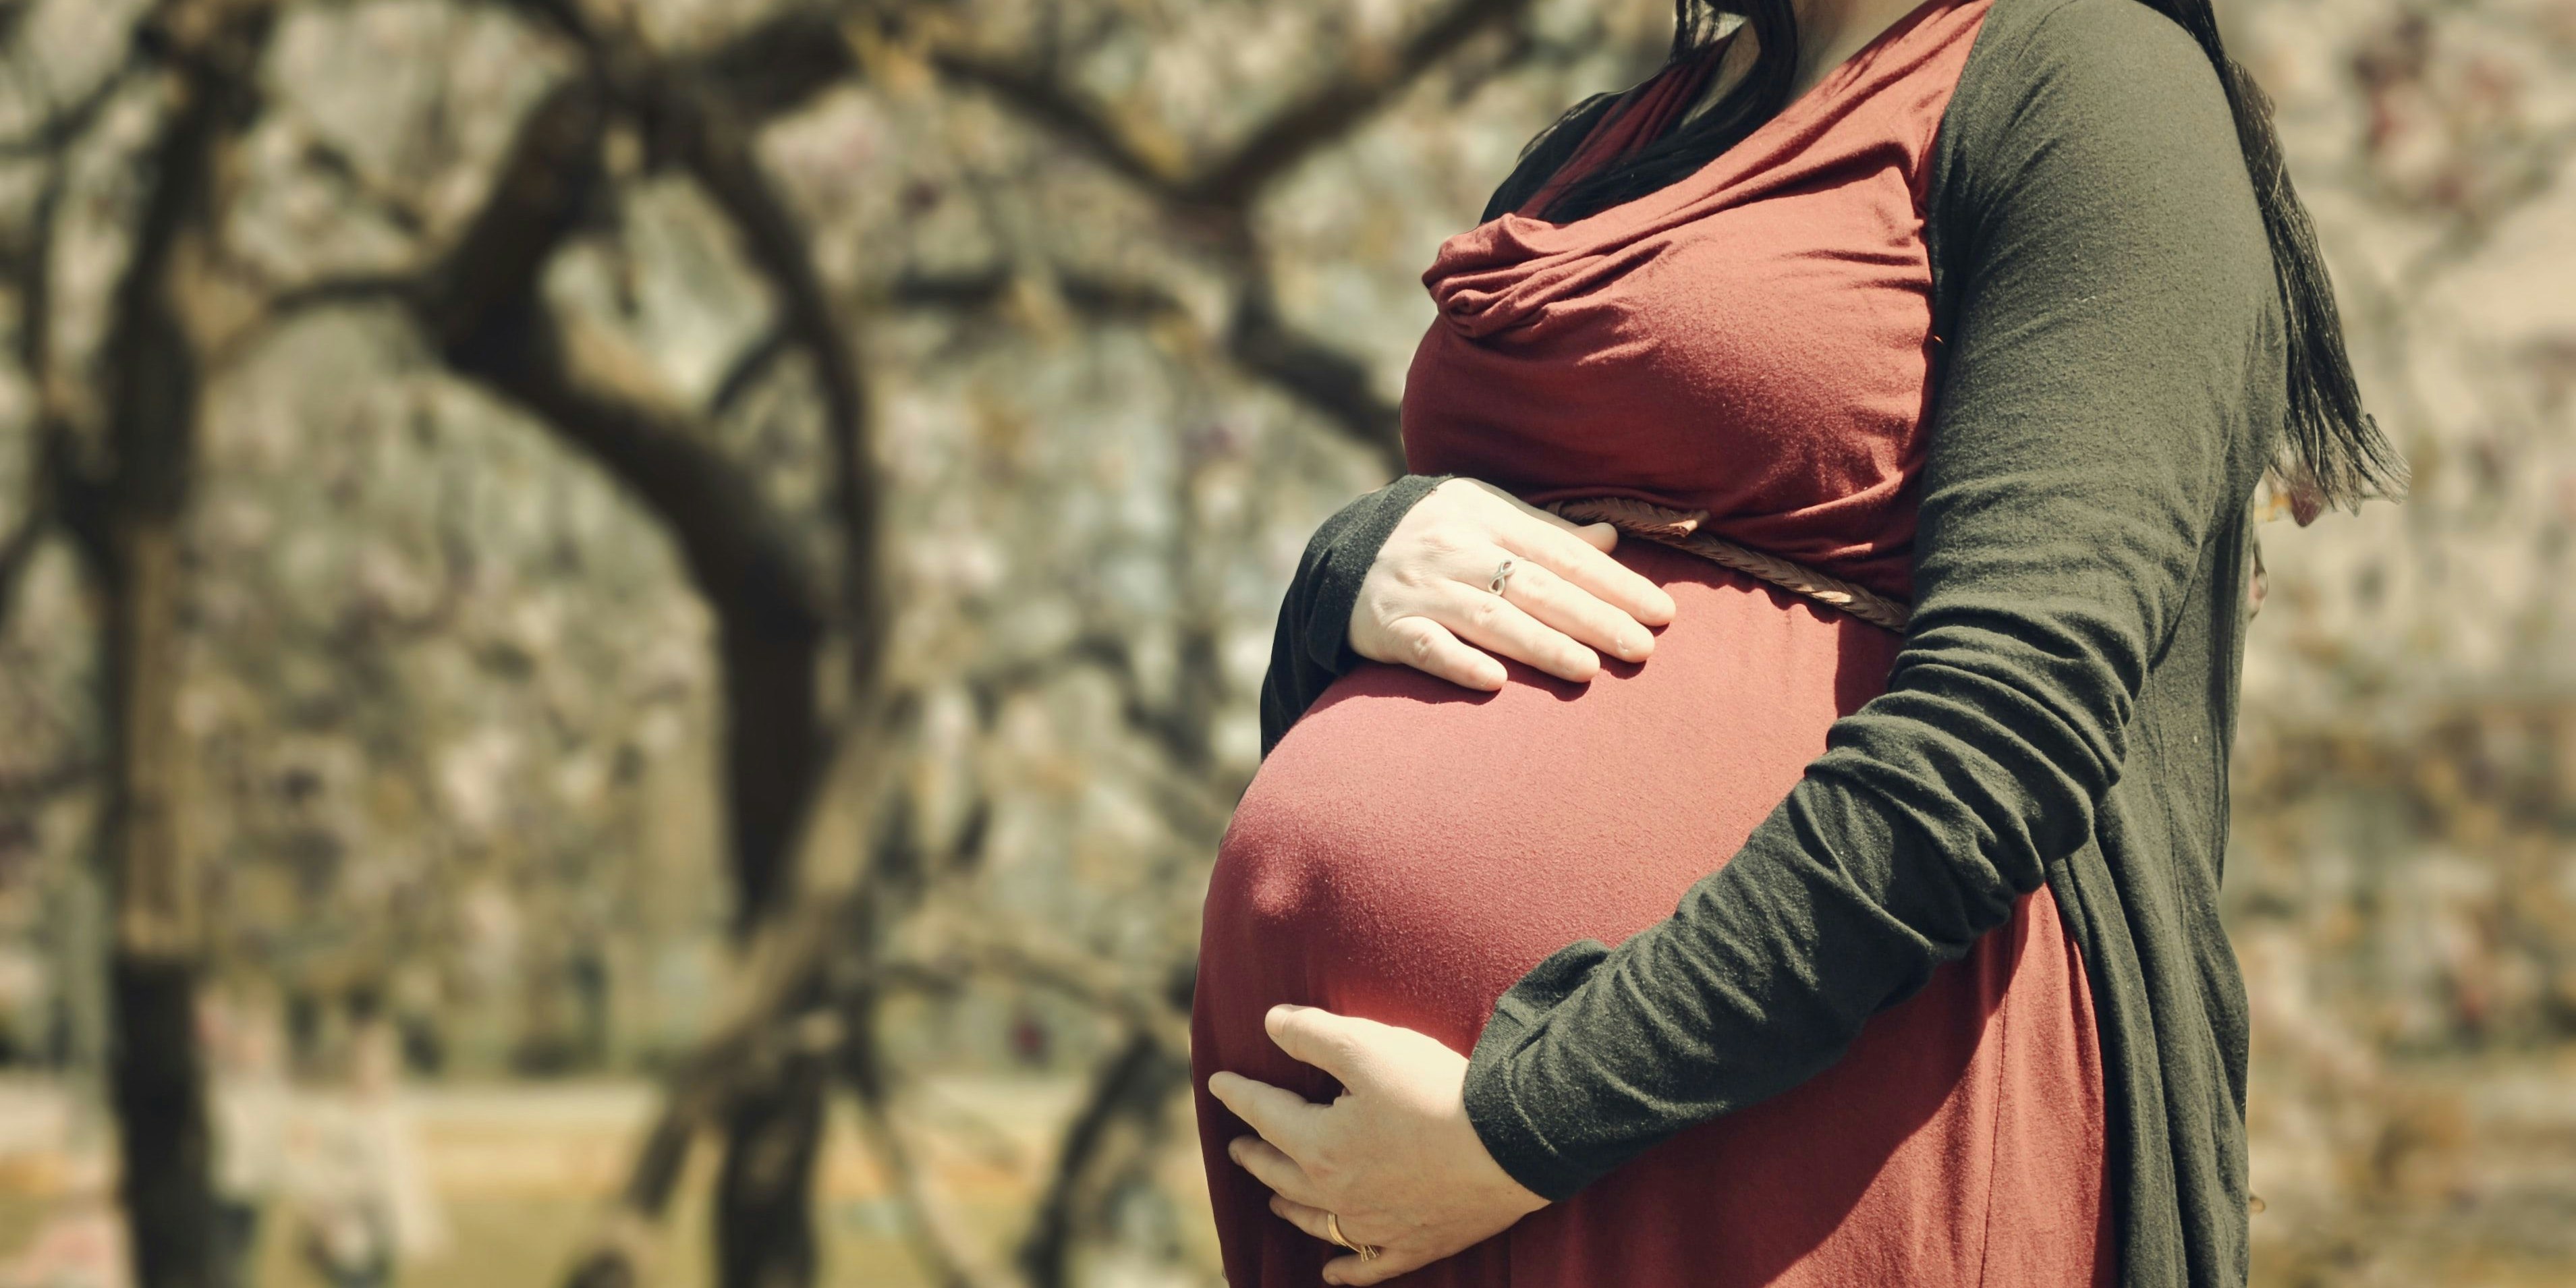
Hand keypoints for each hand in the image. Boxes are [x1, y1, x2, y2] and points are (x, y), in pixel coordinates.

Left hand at [1208, 1005, 1548, 1284]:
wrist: (1510, 1144)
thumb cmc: (1436, 1091)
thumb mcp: (1367, 1046)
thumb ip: (1312, 1034)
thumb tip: (1270, 1023)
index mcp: (1319, 1145)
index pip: (1265, 1114)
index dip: (1239, 1095)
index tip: (1219, 1083)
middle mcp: (1338, 1193)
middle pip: (1281, 1172)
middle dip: (1255, 1155)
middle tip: (1238, 1146)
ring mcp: (1375, 1225)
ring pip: (1316, 1221)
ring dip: (1288, 1206)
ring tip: (1272, 1199)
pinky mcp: (1414, 1243)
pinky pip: (1367, 1265)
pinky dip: (1345, 1270)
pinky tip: (1331, 1271)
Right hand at [1352, 478, 1677, 690]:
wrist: (1341, 554)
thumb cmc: (1435, 537)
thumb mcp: (1485, 516)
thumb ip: (1545, 532)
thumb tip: (1611, 537)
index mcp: (1485, 515)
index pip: (1561, 552)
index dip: (1613, 582)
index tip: (1660, 612)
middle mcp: (1453, 548)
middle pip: (1533, 586)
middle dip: (1591, 618)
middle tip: (1642, 649)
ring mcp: (1418, 588)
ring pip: (1487, 617)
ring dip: (1539, 645)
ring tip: (1589, 670)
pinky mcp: (1384, 627)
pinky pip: (1424, 647)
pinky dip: (1457, 663)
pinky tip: (1494, 682)